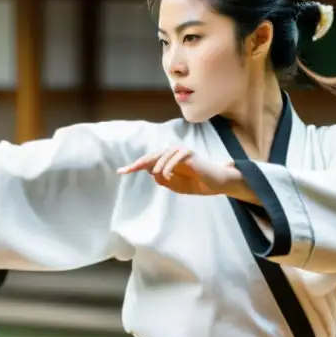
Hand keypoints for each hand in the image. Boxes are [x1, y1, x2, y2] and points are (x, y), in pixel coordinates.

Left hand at [118, 147, 238, 195]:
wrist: (214, 184)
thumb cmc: (195, 183)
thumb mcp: (174, 185)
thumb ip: (162, 179)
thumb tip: (150, 171)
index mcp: (167, 161)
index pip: (148, 162)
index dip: (134, 166)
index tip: (121, 171)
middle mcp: (171, 153)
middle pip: (151, 156)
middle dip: (138, 163)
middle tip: (128, 170)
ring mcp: (180, 152)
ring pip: (162, 156)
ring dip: (158, 166)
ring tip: (160, 176)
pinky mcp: (189, 153)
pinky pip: (175, 158)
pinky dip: (169, 166)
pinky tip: (168, 175)